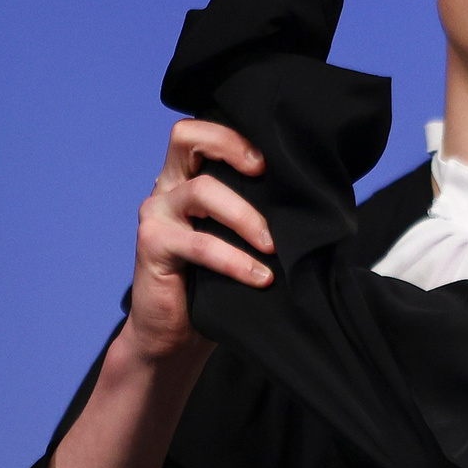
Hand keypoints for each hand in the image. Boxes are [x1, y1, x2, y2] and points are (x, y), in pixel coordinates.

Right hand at [120, 121, 276, 363]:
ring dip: (246, 216)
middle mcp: (168, 187)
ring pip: (202, 190)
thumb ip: (258, 211)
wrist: (176, 336)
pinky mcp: (152, 245)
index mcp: (189, 177)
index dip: (233, 133)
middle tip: (265, 172)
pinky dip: (235, 260)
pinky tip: (260, 277)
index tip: (271, 158)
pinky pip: (199, 244)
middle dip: (231, 146)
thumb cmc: (215, 284)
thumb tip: (315, 200)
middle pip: (185, 137)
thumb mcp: (240, 239)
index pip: (200, 132)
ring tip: (273, 246)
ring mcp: (157, 213)